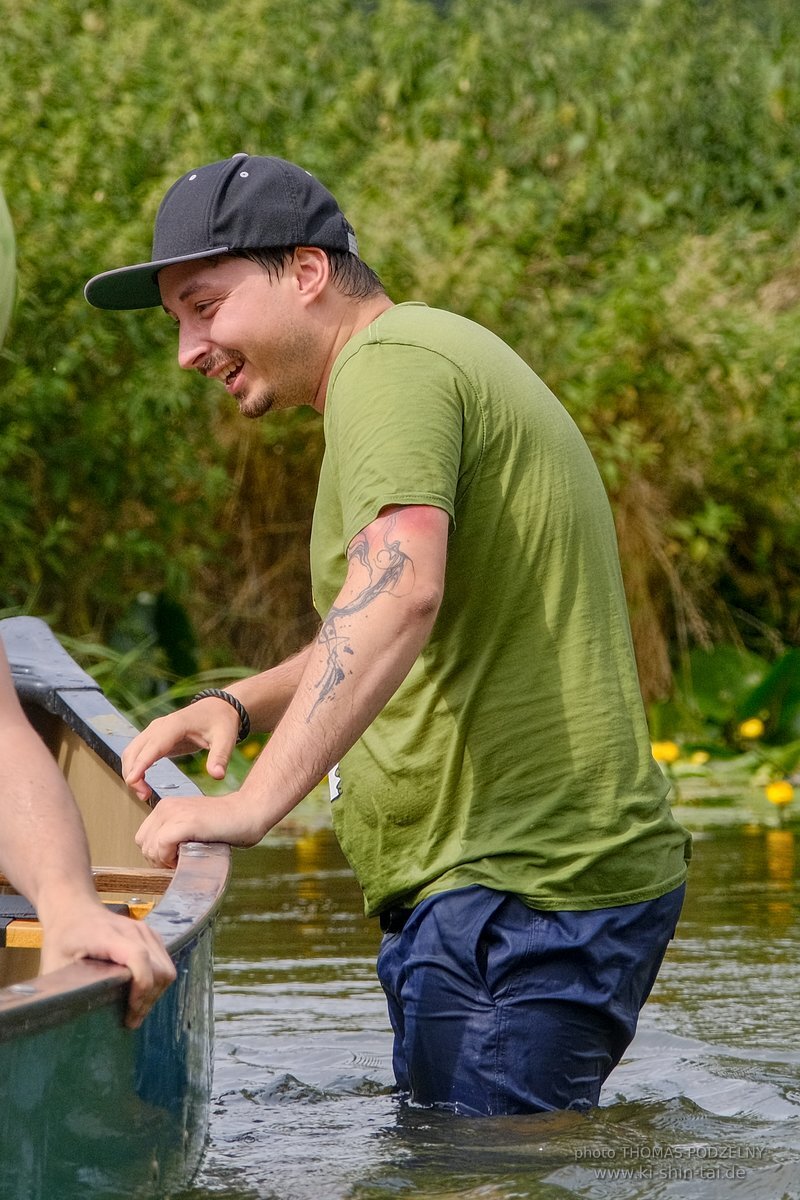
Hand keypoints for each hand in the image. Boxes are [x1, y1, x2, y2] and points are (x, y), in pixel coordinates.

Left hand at [39, 898, 176, 1028]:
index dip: (141, 988)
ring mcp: (145, 932)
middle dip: (148, 998)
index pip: (139, 958)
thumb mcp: (54, 962)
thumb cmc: (63, 937)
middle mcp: (134, 931)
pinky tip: (139, 994)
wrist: (74, 909)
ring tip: (135, 1010)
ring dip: (155, 993)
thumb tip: (68, 1015)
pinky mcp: (151, 936)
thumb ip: (64, 987)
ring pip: (166, 968)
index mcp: (108, 936)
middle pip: (159, 968)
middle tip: (131, 1019)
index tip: (130, 1013)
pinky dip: (157, 982)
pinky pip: (165, 962)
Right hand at [122, 699, 240, 800]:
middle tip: (144, 796)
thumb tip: (217, 776)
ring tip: (143, 794)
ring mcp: (154, 731)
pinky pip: (137, 753)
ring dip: (131, 772)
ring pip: (131, 752)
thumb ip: (220, 757)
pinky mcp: (154, 738)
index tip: (132, 781)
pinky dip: (135, 768)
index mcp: (175, 725)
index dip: (140, 764)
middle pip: (134, 750)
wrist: (218, 708)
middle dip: (132, 774)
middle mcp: (159, 726)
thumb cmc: (221, 722)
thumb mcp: (226, 739)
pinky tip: (142, 783)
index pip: (153, 746)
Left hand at [136, 791, 264, 868]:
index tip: (175, 859)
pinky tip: (187, 857)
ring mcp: (175, 812)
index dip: (156, 854)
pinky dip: (170, 858)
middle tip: (180, 862)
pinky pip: (161, 846)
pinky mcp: (185, 822)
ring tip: (185, 859)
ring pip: (150, 847)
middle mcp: (167, 806)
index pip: (144, 838)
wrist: (247, 813)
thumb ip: (173, 836)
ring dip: (165, 860)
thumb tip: (157, 859)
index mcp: (166, 807)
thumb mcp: (191, 827)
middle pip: (144, 844)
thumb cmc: (225, 826)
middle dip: (159, 860)